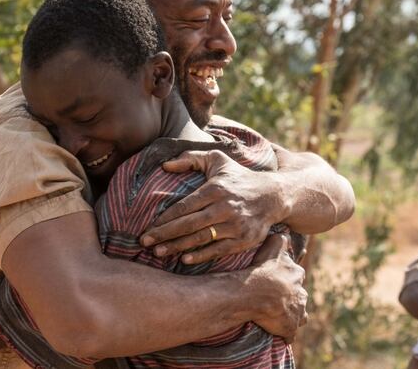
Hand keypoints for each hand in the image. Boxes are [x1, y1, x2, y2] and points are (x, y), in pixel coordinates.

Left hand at [140, 150, 288, 264]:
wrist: (273, 195)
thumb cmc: (239, 177)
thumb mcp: (218, 160)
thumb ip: (190, 157)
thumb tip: (165, 165)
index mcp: (215, 189)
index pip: (184, 206)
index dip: (164, 219)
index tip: (147, 227)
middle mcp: (225, 207)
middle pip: (188, 224)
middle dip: (164, 235)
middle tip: (144, 242)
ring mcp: (235, 225)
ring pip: (201, 239)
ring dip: (177, 247)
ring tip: (158, 252)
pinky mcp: (244, 239)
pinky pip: (218, 250)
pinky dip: (201, 256)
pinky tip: (184, 259)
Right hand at [246, 234, 307, 341]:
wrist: (254, 293)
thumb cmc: (261, 270)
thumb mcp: (272, 247)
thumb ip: (281, 240)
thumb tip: (286, 233)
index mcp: (297, 275)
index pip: (297, 276)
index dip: (287, 278)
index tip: (278, 281)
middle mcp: (301, 293)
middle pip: (299, 296)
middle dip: (291, 297)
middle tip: (277, 299)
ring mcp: (296, 312)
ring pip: (299, 314)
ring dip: (292, 315)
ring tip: (280, 316)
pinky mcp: (290, 326)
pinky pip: (290, 332)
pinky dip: (286, 332)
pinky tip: (280, 332)